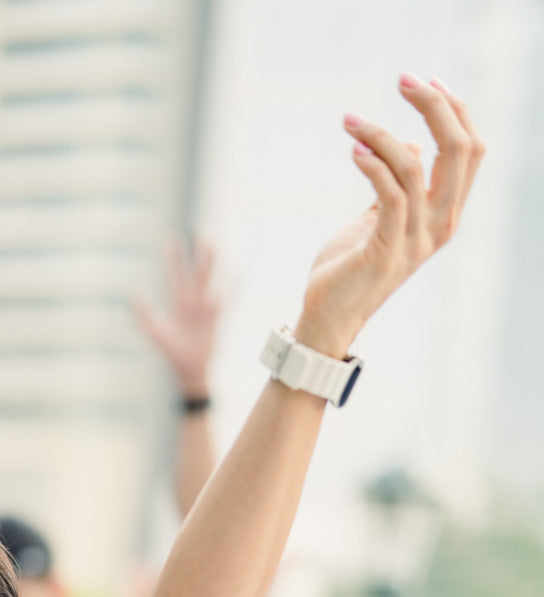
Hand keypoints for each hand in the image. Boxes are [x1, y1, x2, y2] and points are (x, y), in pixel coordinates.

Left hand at [135, 239, 220, 394]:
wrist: (189, 369)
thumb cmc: (171, 353)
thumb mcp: (155, 332)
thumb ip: (144, 315)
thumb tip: (134, 294)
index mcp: (179, 303)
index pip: (177, 275)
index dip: (174, 259)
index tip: (171, 240)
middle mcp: (194, 302)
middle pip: (198, 272)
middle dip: (199, 254)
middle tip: (201, 232)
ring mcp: (207, 308)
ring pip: (212, 279)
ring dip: (213, 263)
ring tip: (216, 245)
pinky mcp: (218, 317)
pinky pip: (228, 299)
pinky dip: (234, 286)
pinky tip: (239, 272)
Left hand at [296, 76, 483, 357]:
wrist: (328, 317)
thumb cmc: (350, 267)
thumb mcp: (379, 219)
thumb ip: (400, 187)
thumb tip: (412, 148)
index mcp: (444, 213)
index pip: (470, 150)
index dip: (456, 110)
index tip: (425, 82)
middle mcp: (439, 225)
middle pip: (459, 150)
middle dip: (435, 105)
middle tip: (403, 78)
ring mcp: (415, 240)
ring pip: (416, 168)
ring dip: (382, 134)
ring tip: (351, 121)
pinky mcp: (386, 251)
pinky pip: (390, 195)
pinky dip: (372, 164)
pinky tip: (353, 149)